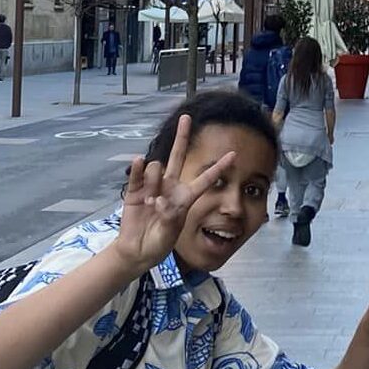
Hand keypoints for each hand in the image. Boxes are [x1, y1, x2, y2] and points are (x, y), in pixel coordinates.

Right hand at [117, 115, 236, 275]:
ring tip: (149, 204)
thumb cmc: (159, 242)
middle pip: (177, 156)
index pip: (206, 179)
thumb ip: (169, 217)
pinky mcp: (134, 191)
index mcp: (185, 197)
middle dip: (182, 137)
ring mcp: (152, 186)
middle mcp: (170, 186)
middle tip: (186, 117)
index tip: (234, 154)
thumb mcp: (169, 233)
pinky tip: (138, 162)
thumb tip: (159, 199)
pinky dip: (137, 168)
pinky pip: (136, 174)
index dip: (219, 167)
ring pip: (156, 167)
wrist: (137, 250)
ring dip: (154, 180)